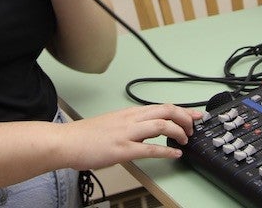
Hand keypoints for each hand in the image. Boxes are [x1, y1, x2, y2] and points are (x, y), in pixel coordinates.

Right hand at [59, 104, 202, 170]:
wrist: (67, 141)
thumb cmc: (87, 135)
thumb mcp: (114, 123)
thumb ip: (133, 125)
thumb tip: (150, 132)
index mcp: (129, 113)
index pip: (162, 106)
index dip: (181, 110)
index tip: (195, 114)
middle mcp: (131, 119)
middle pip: (166, 111)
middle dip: (185, 118)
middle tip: (194, 127)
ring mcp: (127, 133)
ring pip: (161, 125)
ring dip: (179, 132)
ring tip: (185, 140)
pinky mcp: (122, 149)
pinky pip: (150, 149)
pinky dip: (166, 151)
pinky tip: (175, 154)